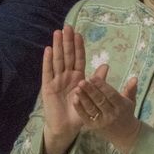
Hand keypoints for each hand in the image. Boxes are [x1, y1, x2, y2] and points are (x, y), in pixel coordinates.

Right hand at [40, 26, 87, 153]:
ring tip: (57, 33)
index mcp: (78, 77)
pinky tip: (48, 50)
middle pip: (67, 55)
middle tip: (67, 26)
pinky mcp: (48, 87)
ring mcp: (56, 80)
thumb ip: (98, 81)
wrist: (66, 127)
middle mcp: (66, 76)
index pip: (78, 58)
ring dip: (57, 46)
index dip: (79, 46)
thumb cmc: (79, 112)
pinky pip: (48, 72)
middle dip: (67, 41)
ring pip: (58, 60)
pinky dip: (48, 61)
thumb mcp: (91, 96)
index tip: (79, 33)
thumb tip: (106, 65)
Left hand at [71, 63, 140, 153]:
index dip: (102, 86)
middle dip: (91, 91)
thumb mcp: (131, 101)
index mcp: (121, 106)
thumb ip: (131, 89)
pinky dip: (79, 108)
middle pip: (100, 101)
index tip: (93, 77)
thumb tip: (134, 77)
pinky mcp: (93, 126)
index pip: (111, 95)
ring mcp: (102, 121)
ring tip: (77, 88)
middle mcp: (112, 114)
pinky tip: (75, 99)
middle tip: (82, 81)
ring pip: (91, 108)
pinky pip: (85, 116)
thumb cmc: (127, 114)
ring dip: (83, 98)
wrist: (125, 135)